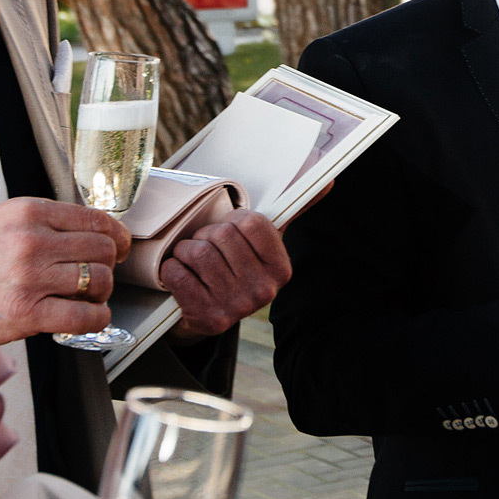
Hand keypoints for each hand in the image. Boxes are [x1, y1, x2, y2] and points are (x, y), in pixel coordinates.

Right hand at [0, 200, 133, 343]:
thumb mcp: (0, 222)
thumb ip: (43, 223)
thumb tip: (92, 232)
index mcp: (28, 212)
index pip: (97, 218)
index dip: (117, 236)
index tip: (119, 246)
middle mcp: (31, 240)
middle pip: (104, 250)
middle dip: (108, 266)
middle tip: (98, 276)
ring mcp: (30, 277)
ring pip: (100, 281)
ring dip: (100, 294)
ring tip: (85, 298)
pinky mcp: (26, 313)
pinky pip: (85, 316)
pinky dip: (95, 319)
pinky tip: (85, 318)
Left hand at [165, 213, 292, 339]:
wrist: (209, 315)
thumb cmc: (234, 269)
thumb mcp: (261, 245)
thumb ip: (288, 213)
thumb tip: (326, 182)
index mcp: (280, 269)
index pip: (250, 222)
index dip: (232, 219)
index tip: (230, 229)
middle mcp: (263, 290)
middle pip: (221, 234)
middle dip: (206, 234)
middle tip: (207, 246)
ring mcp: (236, 306)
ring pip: (197, 252)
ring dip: (186, 250)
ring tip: (192, 260)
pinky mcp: (207, 316)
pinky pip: (177, 273)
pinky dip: (172, 268)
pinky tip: (182, 274)